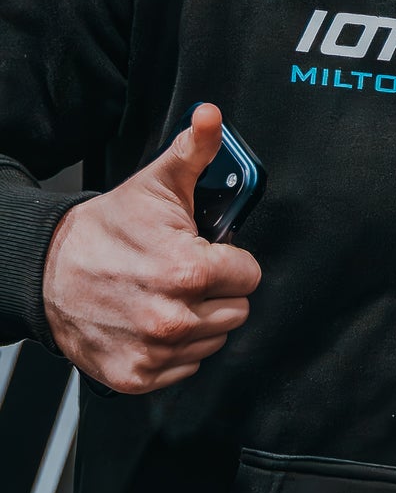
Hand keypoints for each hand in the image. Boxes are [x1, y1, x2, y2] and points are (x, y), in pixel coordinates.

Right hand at [42, 104, 261, 393]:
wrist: (47, 269)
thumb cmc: (108, 229)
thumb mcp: (157, 183)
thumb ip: (196, 149)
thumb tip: (212, 116)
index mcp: (188, 272)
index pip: (250, 275)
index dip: (232, 260)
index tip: (207, 252)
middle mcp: (173, 318)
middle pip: (237, 310)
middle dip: (218, 290)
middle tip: (185, 273)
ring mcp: (154, 351)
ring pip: (214, 339)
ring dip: (199, 319)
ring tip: (167, 294)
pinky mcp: (136, 376)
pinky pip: (185, 367)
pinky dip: (174, 349)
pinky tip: (152, 321)